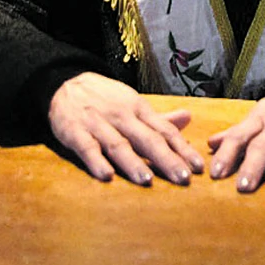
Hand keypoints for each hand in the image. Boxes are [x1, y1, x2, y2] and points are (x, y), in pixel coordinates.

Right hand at [47, 72, 204, 185]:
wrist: (65, 83)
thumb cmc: (105, 99)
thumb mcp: (133, 102)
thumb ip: (159, 117)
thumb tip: (189, 118)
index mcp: (138, 108)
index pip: (164, 130)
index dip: (182, 149)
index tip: (198, 167)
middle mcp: (121, 116)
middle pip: (147, 139)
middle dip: (166, 159)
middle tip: (184, 178)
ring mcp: (98, 124)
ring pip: (118, 144)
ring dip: (133, 162)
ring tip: (148, 180)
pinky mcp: (75, 132)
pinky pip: (87, 148)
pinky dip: (96, 161)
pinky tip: (106, 176)